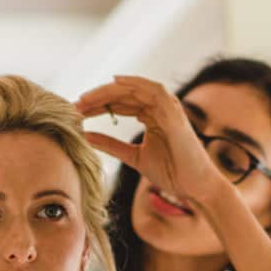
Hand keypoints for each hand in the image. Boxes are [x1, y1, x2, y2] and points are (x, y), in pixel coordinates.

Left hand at [75, 75, 230, 208]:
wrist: (195, 187)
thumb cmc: (172, 173)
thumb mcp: (133, 157)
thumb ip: (111, 145)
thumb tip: (85, 137)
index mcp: (151, 116)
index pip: (120, 103)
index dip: (97, 105)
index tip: (76, 112)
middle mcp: (159, 108)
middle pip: (124, 93)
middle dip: (98, 97)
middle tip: (75, 104)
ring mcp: (168, 109)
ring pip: (135, 89)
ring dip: (109, 90)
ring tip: (88, 97)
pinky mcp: (174, 114)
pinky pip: (154, 91)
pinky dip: (135, 84)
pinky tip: (115, 83)